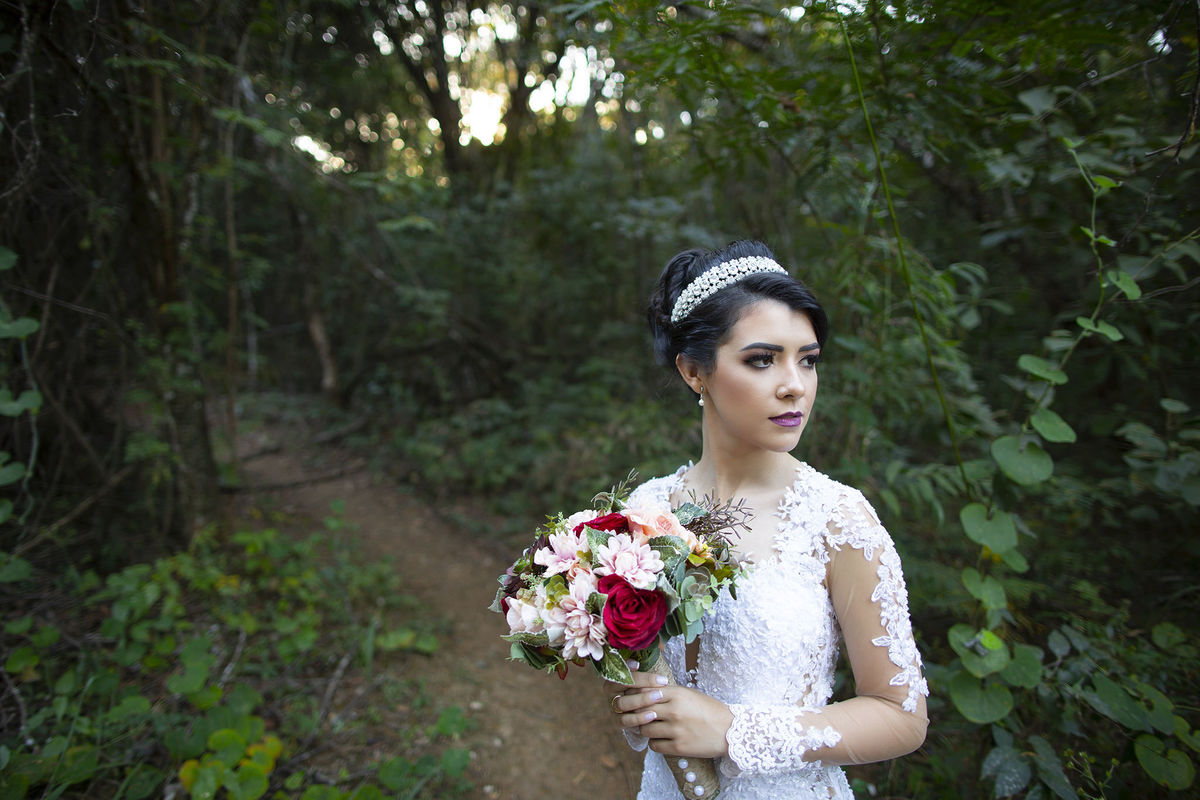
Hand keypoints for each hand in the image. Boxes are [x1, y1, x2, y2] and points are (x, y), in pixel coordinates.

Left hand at [605, 669, 732, 758]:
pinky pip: (653, 745)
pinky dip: (655, 743)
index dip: (636, 697)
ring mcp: (675, 730)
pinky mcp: (678, 747)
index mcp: (677, 694)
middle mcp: (674, 711)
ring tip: (653, 728)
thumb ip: (668, 693)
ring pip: (644, 729)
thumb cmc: (709, 710)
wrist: (730, 731)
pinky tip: (662, 739)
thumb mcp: (690, 694)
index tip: (634, 700)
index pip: (644, 692)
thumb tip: (644, 693)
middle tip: (639, 716)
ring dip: (645, 729)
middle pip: (640, 711)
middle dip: (637, 714)